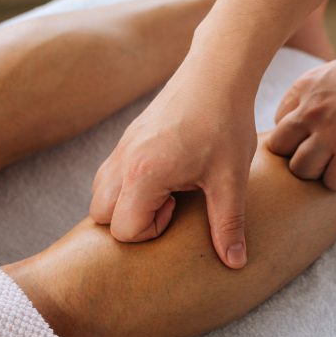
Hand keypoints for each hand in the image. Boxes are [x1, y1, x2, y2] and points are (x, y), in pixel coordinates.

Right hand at [89, 60, 256, 268]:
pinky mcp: (129, 138)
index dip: (151, 231)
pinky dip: (129, 185)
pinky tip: (166, 174)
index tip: (178, 210)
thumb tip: (235, 263)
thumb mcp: (231, 180)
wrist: (216, 73)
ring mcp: (122, 147)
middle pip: (100, 216)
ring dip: (128, 203)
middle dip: (131, 222)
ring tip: (168, 191)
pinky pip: (111, 173)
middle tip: (171, 205)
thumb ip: (228, 224)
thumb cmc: (225, 124)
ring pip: (101, 194)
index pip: (122, 230)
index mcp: (143, 175)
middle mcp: (123, 162)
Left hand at [268, 37, 335, 189]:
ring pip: (301, 170)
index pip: (279, 125)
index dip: (297, 137)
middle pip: (279, 149)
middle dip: (298, 156)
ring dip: (320, 172)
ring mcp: (329, 131)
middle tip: (324, 157)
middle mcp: (311, 108)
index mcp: (306, 86)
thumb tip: (311, 125)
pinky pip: (333, 183)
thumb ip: (321, 96)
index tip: (318, 138)